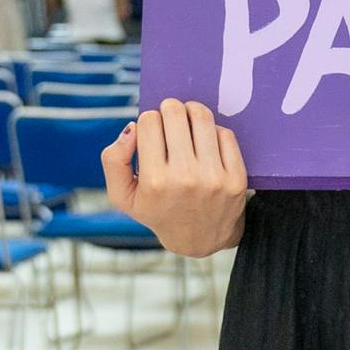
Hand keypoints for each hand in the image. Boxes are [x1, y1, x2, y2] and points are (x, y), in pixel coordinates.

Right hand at [103, 100, 247, 256]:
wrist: (199, 239)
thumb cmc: (157, 211)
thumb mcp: (123, 195)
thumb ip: (113, 160)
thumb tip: (132, 127)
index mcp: (154, 181)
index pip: (149, 121)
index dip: (149, 121)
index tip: (153, 132)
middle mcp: (185, 178)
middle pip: (175, 113)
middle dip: (170, 110)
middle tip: (171, 120)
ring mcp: (214, 178)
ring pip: (202, 117)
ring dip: (192, 113)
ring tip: (188, 122)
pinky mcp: (236, 178)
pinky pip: (225, 134)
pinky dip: (213, 132)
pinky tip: (206, 142)